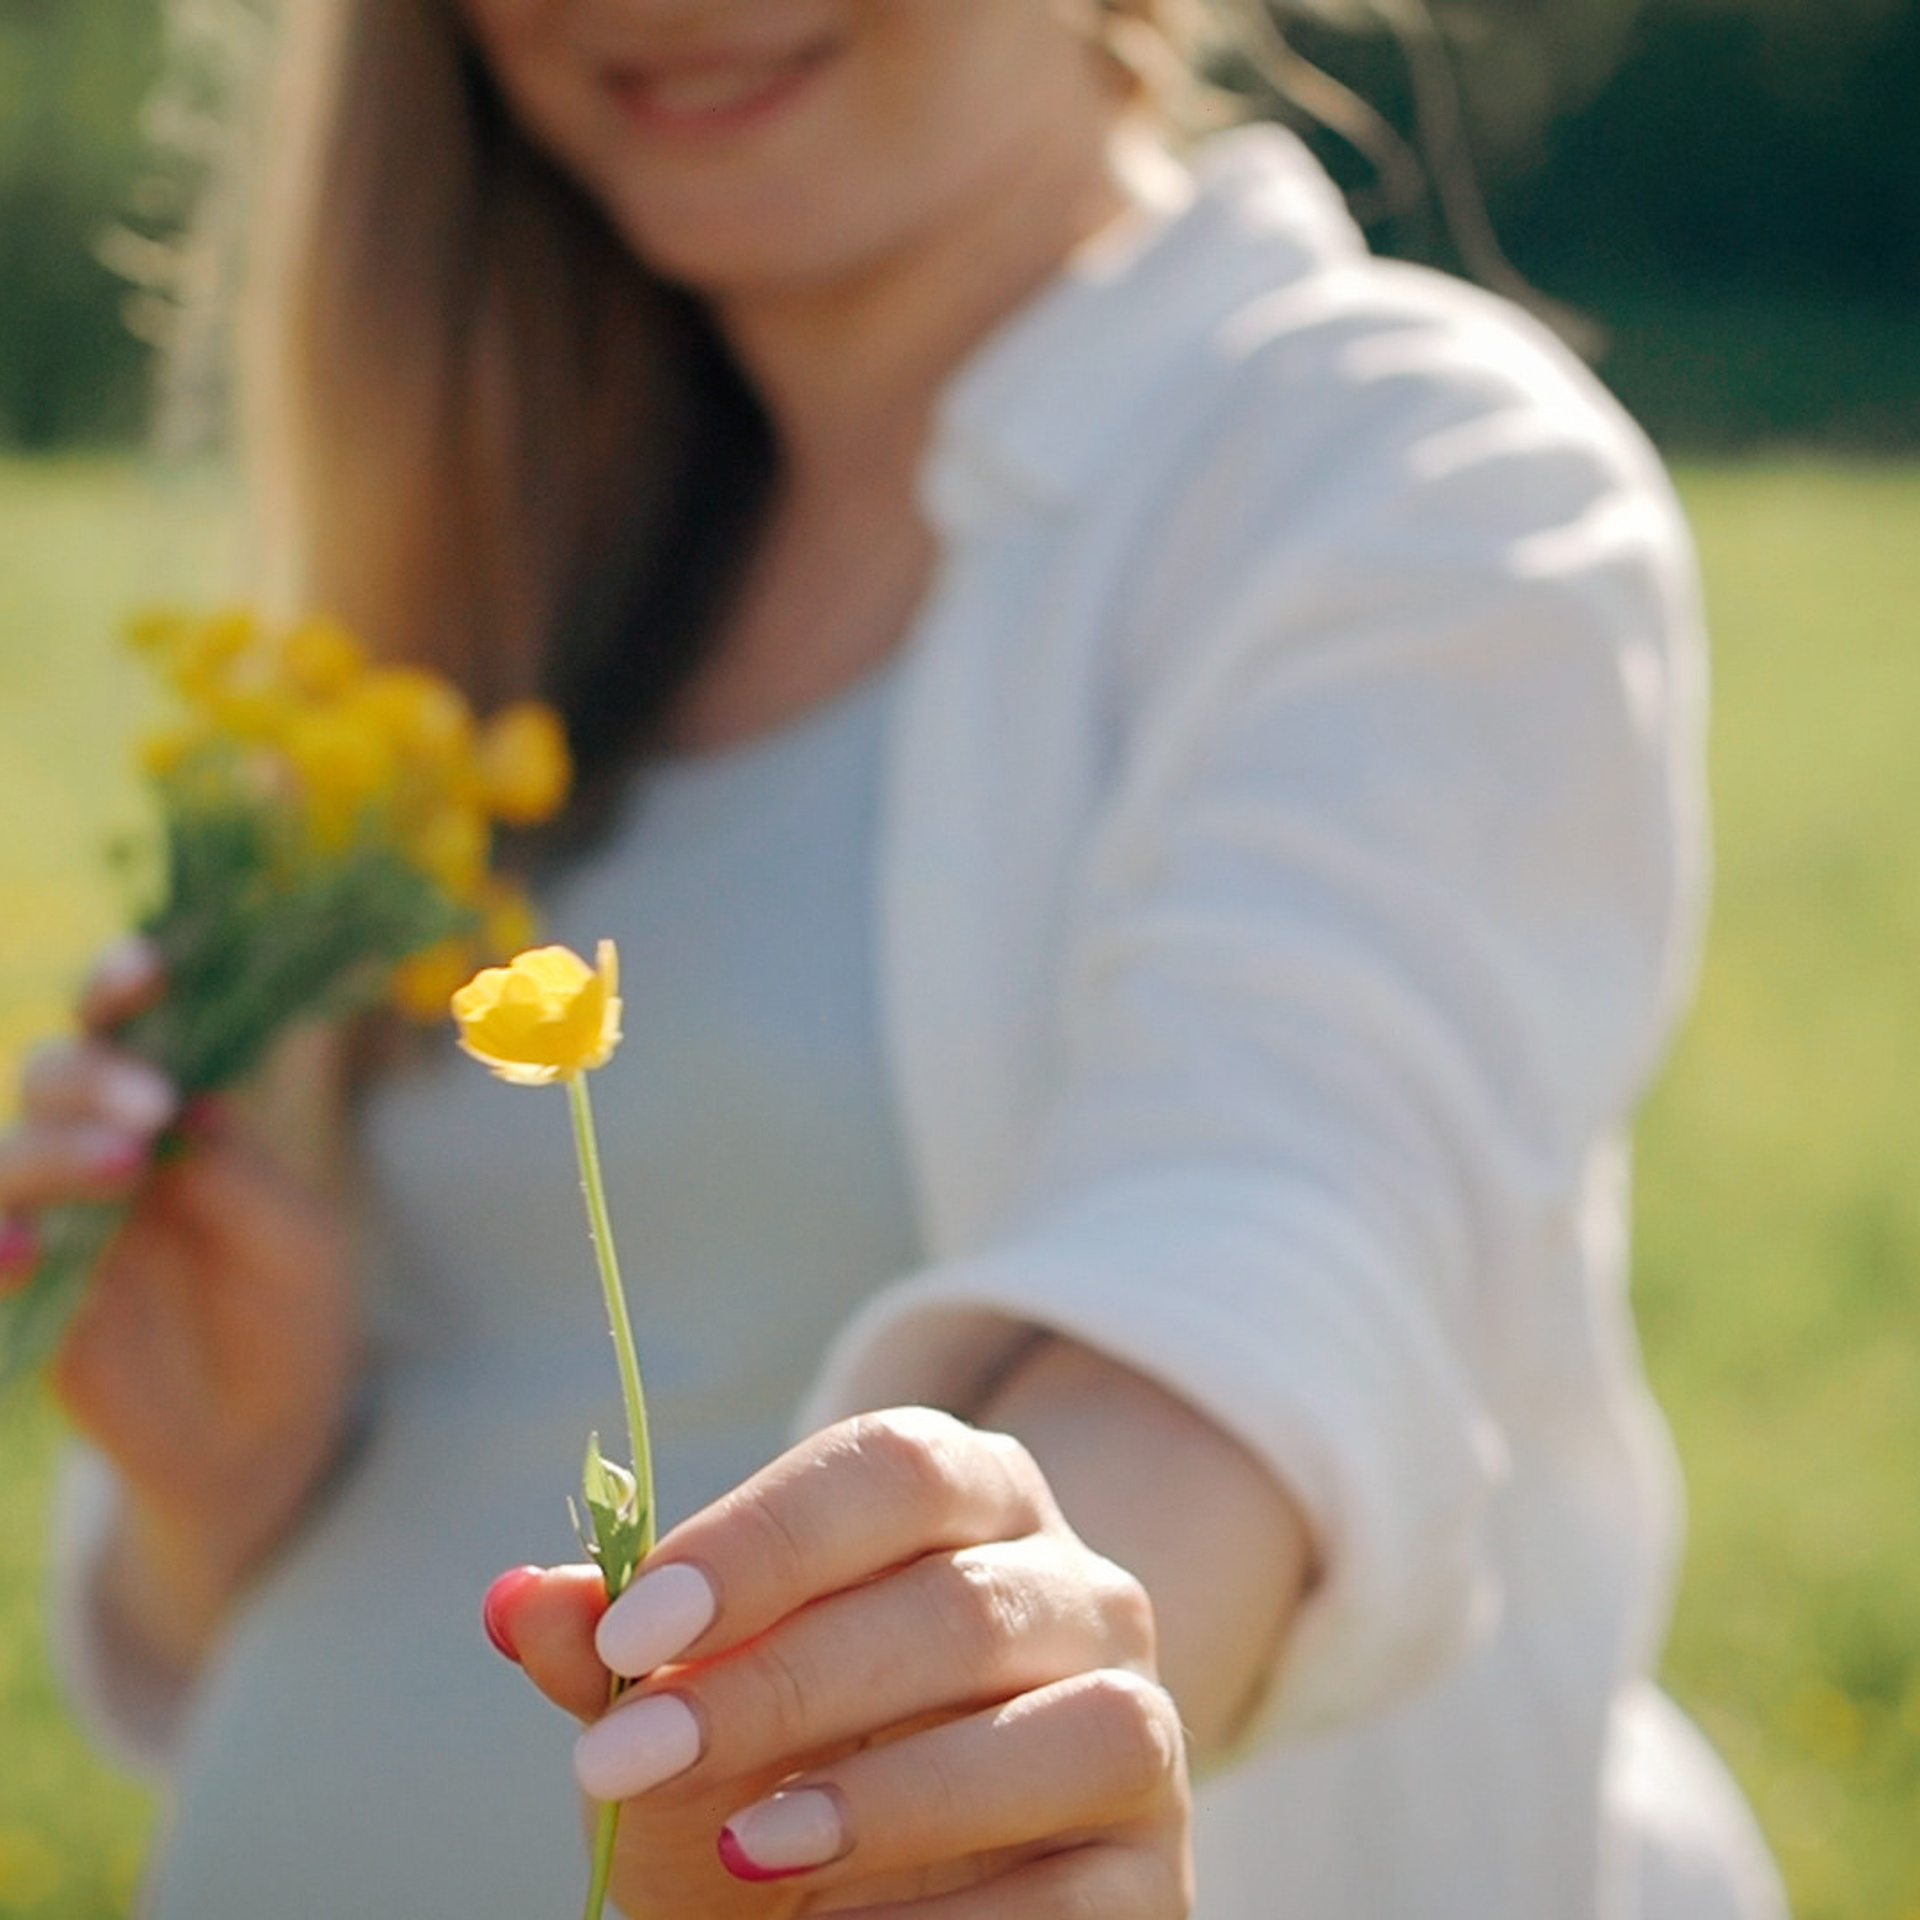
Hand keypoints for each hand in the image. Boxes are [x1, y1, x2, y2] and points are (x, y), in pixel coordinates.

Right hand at [0, 938, 359, 1667]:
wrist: (268, 1439)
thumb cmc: (293, 1318)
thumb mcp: (295, 1241)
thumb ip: (239, 1175)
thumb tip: (191, 1105)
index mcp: (172, 1116)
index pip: (130, 1028)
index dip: (125, 986)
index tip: (151, 969)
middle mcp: (98, 1155)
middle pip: (51, 1075)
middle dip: (93, 1075)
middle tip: (156, 1109)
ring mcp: (52, 1226)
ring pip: (2, 1157)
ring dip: (46, 1150)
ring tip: (122, 1166)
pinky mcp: (24, 1303)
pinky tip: (27, 1251)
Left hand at [490, 1406, 1192, 1918]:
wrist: (888, 1900)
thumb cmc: (780, 1765)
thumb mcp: (687, 1707)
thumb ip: (618, 1650)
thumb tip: (517, 1600)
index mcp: (971, 1499)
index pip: (893, 1466)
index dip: (766, 1540)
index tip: (636, 1631)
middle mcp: (1079, 1588)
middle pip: (961, 1599)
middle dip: (785, 1680)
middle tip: (629, 1761)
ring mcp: (1141, 1725)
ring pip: (1075, 1726)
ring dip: (898, 1794)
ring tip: (750, 1847)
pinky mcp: (1156, 1874)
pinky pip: (1088, 1891)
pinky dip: (957, 1919)